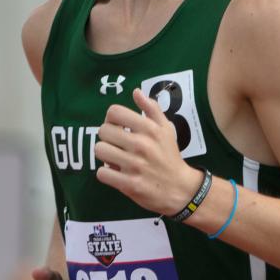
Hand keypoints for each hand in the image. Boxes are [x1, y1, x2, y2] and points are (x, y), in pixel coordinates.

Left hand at [94, 87, 200, 215]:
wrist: (180, 188)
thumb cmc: (169, 156)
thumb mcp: (166, 129)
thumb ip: (152, 108)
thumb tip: (136, 92)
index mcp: (150, 129)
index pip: (114, 112)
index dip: (111, 118)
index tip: (118, 127)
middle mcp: (141, 145)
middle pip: (103, 131)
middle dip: (108, 137)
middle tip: (117, 144)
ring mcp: (134, 165)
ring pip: (99, 150)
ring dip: (105, 155)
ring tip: (115, 158)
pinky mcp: (129, 184)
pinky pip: (102, 173)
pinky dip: (106, 173)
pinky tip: (116, 172)